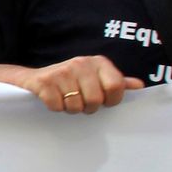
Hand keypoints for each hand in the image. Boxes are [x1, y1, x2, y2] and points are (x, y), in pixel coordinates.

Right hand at [20, 55, 141, 113]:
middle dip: (87, 107)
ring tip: (66, 99)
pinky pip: (57, 106)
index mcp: (98, 62)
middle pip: (95, 100)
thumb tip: (139, 86)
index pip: (116, 87)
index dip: (111, 101)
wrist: (32, 78)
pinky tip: (53, 98)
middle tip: (81, 102)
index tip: (103, 101)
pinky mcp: (45, 81)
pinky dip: (55, 107)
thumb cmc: (70, 80)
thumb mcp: (95, 77)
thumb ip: (116, 82)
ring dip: (70, 109)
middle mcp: (81, 63)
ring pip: (75, 106)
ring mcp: (62, 71)